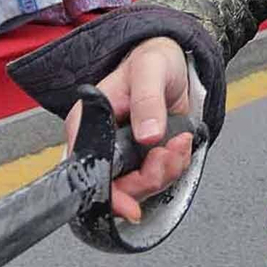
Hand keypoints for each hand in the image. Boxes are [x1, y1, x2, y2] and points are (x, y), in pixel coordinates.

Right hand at [63, 37, 194, 222]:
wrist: (174, 64)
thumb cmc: (153, 60)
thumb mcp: (149, 71)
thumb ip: (146, 101)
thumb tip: (147, 135)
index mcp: (86, 123)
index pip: (87, 170)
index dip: (109, 194)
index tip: (130, 206)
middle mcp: (100, 144)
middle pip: (116, 188)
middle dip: (148, 179)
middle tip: (166, 153)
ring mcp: (123, 154)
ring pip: (140, 188)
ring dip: (166, 171)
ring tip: (177, 141)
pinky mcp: (143, 159)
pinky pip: (160, 179)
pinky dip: (175, 166)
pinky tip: (180, 143)